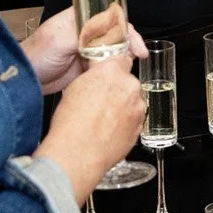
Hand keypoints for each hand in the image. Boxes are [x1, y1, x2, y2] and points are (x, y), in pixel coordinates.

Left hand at [22, 6, 146, 93]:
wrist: (25, 78)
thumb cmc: (36, 53)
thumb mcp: (60, 39)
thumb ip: (84, 35)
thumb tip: (107, 36)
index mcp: (80, 18)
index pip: (110, 17)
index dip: (125, 28)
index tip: (135, 42)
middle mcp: (86, 32)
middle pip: (115, 33)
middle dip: (129, 44)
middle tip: (139, 56)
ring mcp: (87, 50)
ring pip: (112, 51)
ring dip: (122, 58)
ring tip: (129, 68)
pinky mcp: (86, 67)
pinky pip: (105, 67)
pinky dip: (113, 71)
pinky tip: (118, 76)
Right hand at [37, 53, 145, 202]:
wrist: (78, 153)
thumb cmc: (71, 123)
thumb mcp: (75, 87)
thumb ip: (94, 77)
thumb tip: (98, 77)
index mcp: (112, 70)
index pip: (122, 59)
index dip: (114, 68)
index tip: (110, 74)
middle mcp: (129, 86)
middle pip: (127, 81)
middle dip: (118, 89)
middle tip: (101, 101)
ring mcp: (137, 107)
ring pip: (132, 100)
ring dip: (122, 106)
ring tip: (102, 119)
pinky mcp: (140, 126)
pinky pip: (134, 119)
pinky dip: (125, 122)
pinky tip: (108, 130)